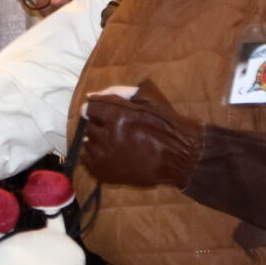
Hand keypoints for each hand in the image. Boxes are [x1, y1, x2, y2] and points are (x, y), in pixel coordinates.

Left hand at [74, 82, 197, 188]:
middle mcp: (109, 136)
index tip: (104, 112)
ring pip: (87, 142)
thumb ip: (117, 92)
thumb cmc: (166, 124)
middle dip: (99, 124)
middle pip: (89, 125)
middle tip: (114, 127)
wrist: (180, 156)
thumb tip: (90, 96)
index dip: (97, 109)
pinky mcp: (106, 172)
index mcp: (118, 116)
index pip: (89, 108)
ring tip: (113, 141)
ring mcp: (106, 156)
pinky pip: (86, 160)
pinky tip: (107, 152)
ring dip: (96, 139)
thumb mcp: (147, 97)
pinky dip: (93, 154)